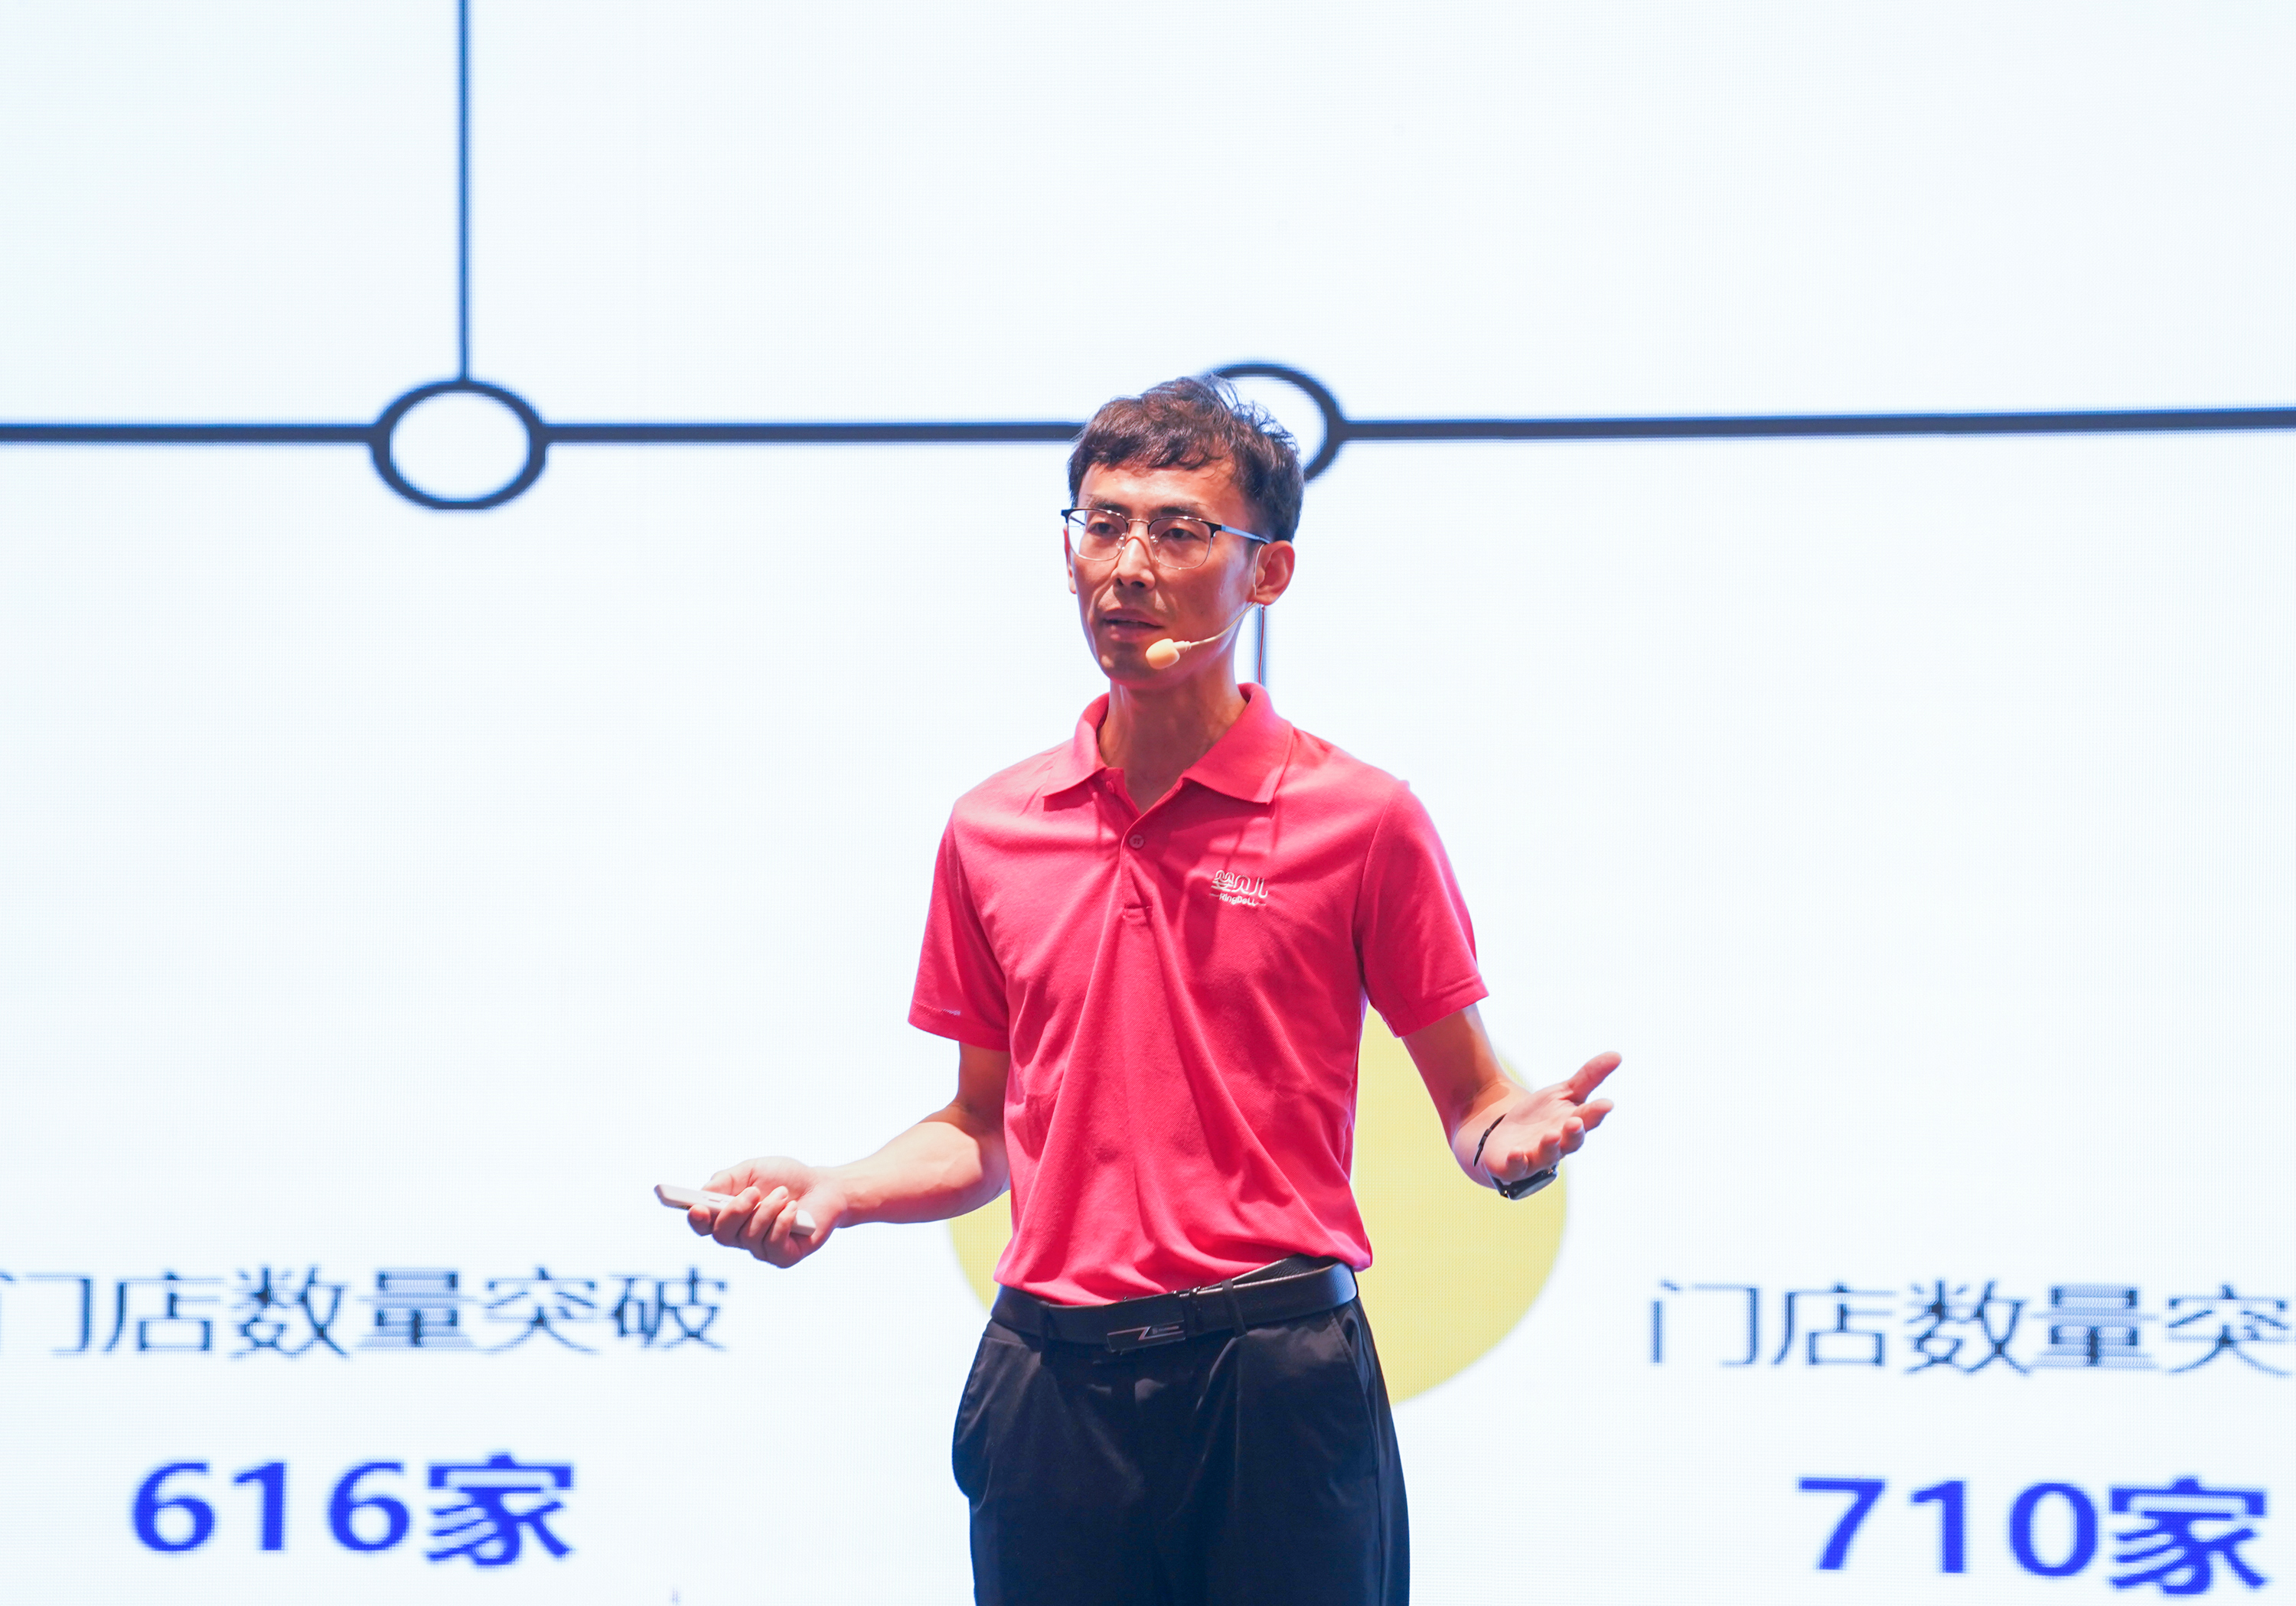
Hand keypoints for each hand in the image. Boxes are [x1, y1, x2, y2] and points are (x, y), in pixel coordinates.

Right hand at [689, 1156, 847, 1267]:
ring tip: (783, 1194)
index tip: (697, 1207)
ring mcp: (761, 1249)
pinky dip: (783, 1221)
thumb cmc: (785, 1178)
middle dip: (736, 1211)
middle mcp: (741, 1236)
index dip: (696, 1220)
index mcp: (728, 1216)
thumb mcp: (752, 1170)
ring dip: (767, 1210)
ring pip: (750, 1237)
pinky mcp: (783, 1257)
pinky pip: (774, 1244)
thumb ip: (725, 1181)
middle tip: (753, 1192)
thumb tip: (703, 1194)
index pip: (703, 1226)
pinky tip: (793, 1208)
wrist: (823, 1186)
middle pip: (722, 1235)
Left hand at [1471, 1053, 1618, 1191]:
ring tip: (1552, 1135)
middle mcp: (1558, 1146)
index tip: (1606, 1104)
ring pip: (1546, 1156)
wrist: (1504, 1136)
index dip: (1597, 1113)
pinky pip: (1515, 1167)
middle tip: (1576, 1122)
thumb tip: (1617, 1055)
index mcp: (1572, 1126)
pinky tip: (1517, 1153)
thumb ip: (1589, 1076)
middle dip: (1574, 1133)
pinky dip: (1517, 1162)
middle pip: (1570, 1142)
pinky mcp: (1511, 1166)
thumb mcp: (1563, 1093)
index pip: (1588, 1119)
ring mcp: (1535, 1157)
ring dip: (1549, 1147)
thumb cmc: (1540, 1117)